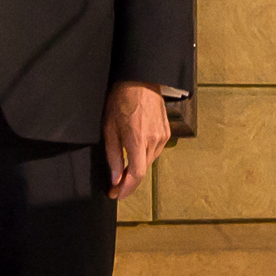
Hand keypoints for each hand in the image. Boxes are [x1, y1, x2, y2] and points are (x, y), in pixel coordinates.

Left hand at [103, 81, 172, 201]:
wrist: (139, 81)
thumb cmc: (120, 100)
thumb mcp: (109, 129)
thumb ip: (113, 156)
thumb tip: (115, 178)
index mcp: (137, 141)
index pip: (136, 175)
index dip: (126, 189)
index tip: (116, 194)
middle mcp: (153, 141)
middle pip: (143, 171)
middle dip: (129, 182)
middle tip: (115, 186)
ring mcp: (162, 136)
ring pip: (149, 162)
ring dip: (137, 168)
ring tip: (123, 168)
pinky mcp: (166, 132)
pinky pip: (155, 151)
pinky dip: (144, 156)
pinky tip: (135, 151)